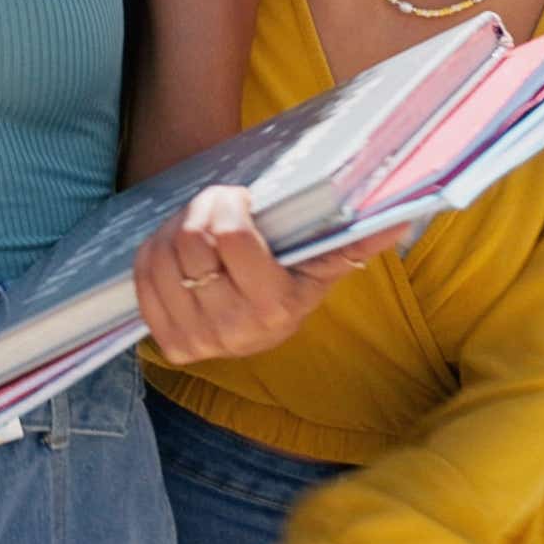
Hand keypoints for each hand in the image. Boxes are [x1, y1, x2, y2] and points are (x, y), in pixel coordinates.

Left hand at [135, 184, 407, 365]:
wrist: (259, 323)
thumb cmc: (291, 277)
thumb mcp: (322, 259)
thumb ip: (355, 238)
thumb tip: (401, 219)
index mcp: (275, 306)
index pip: (229, 236)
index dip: (227, 204)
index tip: (239, 199)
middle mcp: (235, 331)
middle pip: (190, 242)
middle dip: (200, 210)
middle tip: (216, 206)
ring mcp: (198, 341)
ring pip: (162, 256)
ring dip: (174, 229)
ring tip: (199, 228)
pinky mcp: (170, 344)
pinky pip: (142, 278)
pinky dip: (154, 252)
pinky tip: (179, 251)